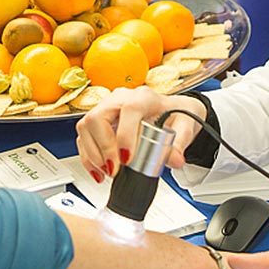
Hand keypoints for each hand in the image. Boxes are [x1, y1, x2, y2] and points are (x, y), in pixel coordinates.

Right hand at [74, 86, 204, 179]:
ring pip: (86, 126)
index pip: (129, 109)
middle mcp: (120, 98)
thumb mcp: (185, 127)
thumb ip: (180, 143)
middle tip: (115, 169)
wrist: (171, 112)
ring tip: (108, 172)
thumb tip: (175, 159)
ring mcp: (106, 108)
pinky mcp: (98, 122)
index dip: (125, 135)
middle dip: (103, 148)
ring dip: (93, 155)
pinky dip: (88, 158)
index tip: (127, 158)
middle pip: (98, 117)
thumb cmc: (174, 115)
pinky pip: (83, 138)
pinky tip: (99, 172)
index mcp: (144, 97)